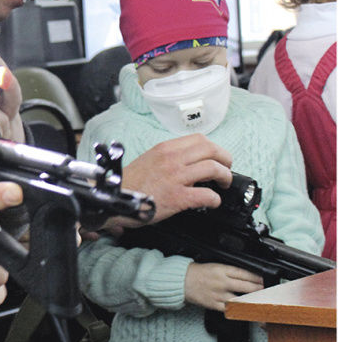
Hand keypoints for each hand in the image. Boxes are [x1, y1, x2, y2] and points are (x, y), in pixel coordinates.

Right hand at [102, 135, 232, 231]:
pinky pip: (207, 195)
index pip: (199, 139)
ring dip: (225, 177)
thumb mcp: (149, 160)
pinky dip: (215, 199)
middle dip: (225, 160)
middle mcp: (172, 159)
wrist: (115, 199)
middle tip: (226, 169)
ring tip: (223, 184)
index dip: (214, 148)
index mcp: (165, 149)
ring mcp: (175, 177)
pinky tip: (212, 202)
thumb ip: (169, 157)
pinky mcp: (178, 197)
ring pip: (213, 168)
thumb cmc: (131, 184)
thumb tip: (190, 161)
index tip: (217, 157)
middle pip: (211, 150)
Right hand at [184, 262, 263, 311]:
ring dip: (254, 302)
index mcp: (222, 270)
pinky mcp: (215, 304)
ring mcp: (219, 294)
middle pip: (248, 287)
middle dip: (261, 290)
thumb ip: (231, 271)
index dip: (259, 278)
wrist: (181, 281)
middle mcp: (222, 282)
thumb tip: (249, 277)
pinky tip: (248, 310)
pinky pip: (231, 309)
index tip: (266, 281)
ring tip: (263, 302)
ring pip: (242, 300)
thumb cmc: (197, 273)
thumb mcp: (215, 266)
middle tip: (269, 292)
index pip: (246, 274)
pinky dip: (240, 310)